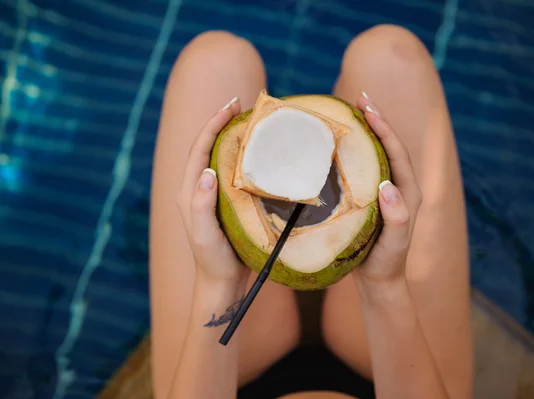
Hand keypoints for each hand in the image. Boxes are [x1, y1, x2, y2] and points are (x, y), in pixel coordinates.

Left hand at [177, 96, 250, 286]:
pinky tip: (259, 154)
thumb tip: (207, 170)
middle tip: (242, 105)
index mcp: (190, 191)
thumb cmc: (213, 260)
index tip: (232, 106)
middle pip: (208, 147)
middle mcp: (199, 188)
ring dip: (233, 137)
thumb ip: (201, 204)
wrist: (222, 283)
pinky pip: (234, 172)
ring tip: (251, 122)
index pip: (200, 148)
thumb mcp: (204, 234)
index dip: (213, 124)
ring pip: (221, 157)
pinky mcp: (226, 203)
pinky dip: (244, 156)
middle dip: (222, 123)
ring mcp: (213, 196)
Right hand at [353, 93, 421, 286]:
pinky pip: (366, 168)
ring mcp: (386, 192)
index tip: (368, 108)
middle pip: (389, 146)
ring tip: (351, 113)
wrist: (381, 282)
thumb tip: (388, 186)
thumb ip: (397, 217)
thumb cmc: (387, 263)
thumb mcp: (394, 244)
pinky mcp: (373, 199)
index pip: (397, 152)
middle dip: (376, 121)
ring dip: (366, 132)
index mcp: (408, 192)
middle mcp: (399, 187)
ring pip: (378, 155)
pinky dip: (356, 151)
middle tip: (359, 99)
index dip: (384, 128)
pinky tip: (340, 146)